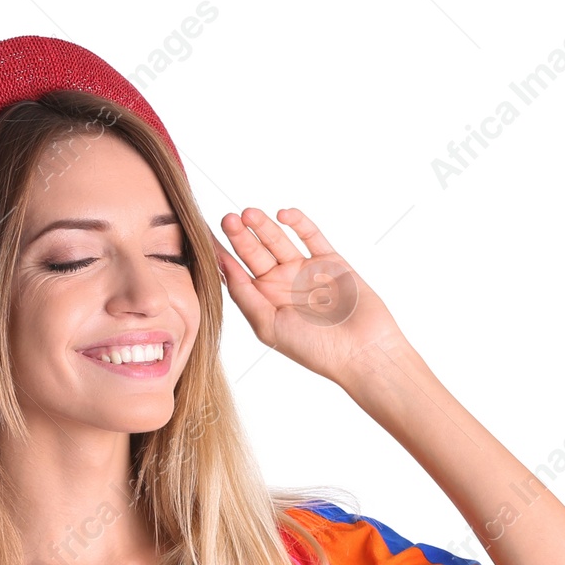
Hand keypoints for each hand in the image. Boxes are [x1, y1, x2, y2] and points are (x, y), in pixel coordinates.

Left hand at [211, 207, 405, 385]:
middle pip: (254, 253)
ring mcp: (306, 270)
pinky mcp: (331, 260)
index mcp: (264, 301)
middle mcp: (282, 284)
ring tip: (248, 213)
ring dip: (263, 226)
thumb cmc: (315, 349)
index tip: (202, 236)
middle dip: (240, 236)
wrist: (362, 351)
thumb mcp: (269, 326)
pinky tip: (283, 214)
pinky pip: (311, 236)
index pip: (236, 272)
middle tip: (226, 219)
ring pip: (279, 240)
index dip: (220, 254)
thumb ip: (245, 296)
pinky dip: (298, 223)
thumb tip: (222, 267)